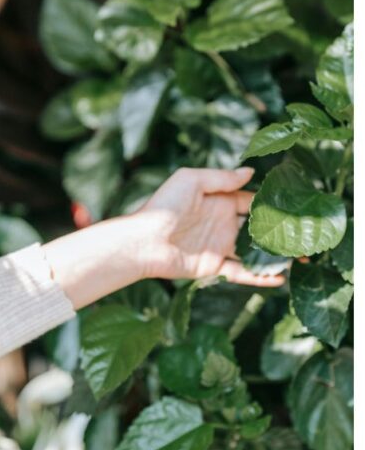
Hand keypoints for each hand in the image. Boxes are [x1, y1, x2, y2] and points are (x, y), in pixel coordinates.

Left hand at [44, 167, 283, 309]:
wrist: (143, 241)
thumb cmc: (163, 206)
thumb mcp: (191, 180)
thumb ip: (222, 178)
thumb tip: (251, 173)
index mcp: (218, 201)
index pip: (252, 201)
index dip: (271, 204)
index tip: (296, 206)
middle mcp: (221, 223)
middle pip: (257, 227)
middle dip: (280, 231)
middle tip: (306, 234)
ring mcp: (219, 246)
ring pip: (254, 251)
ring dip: (276, 255)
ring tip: (302, 258)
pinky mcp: (214, 267)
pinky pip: (242, 273)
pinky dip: (261, 276)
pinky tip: (280, 277)